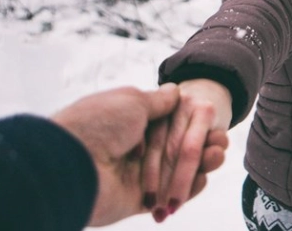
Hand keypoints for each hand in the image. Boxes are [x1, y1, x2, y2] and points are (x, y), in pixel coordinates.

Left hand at [51, 84, 224, 226]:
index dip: (191, 122)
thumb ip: (158, 100)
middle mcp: (133, 147)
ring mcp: (136, 175)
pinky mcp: (138, 201)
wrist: (71, 166)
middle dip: (201, 144)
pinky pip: (169, 195)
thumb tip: (175, 91)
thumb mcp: (132, 101)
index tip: (210, 121)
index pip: (168, 122)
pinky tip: (205, 177)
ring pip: (176, 171)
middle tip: (220, 142)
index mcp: (129, 121)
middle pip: (177, 147)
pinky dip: (190, 188)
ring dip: (201, 164)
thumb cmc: (99, 125)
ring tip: (217, 156)